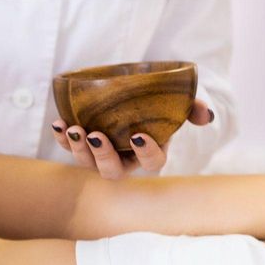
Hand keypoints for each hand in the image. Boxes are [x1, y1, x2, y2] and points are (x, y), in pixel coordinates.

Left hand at [52, 98, 213, 179]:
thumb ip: (192, 107)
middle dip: (103, 158)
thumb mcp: (177, 102)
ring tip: (72, 129)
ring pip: (88, 163)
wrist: (134, 93)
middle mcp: (125, 160)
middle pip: (113, 171)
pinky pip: (69, 146)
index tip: (138, 136)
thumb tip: (206, 116)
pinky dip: (61, 137)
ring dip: (79, 149)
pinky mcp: (83, 143)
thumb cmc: (158, 103)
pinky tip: (58, 124)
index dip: (145, 153)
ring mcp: (101, 154)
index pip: (152, 163)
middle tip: (97, 137)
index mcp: (150, 152)